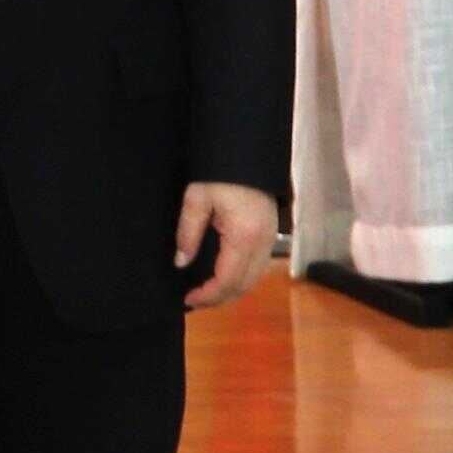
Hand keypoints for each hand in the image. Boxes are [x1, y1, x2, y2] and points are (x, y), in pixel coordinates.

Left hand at [174, 180, 285, 309]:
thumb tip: (180, 262)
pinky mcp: (271, 235)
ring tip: (207, 293)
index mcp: (244, 236)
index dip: (208, 295)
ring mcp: (271, 240)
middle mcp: (263, 244)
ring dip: (231, 291)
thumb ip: (187, 233)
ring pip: (254, 279)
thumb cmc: (218, 173)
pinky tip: (224, 278)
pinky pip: (258, 268)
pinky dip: (242, 279)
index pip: (227, 280)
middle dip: (219, 298)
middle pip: (244, 285)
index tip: (188, 299)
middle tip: (195, 301)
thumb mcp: (196, 199)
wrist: (247, 152)